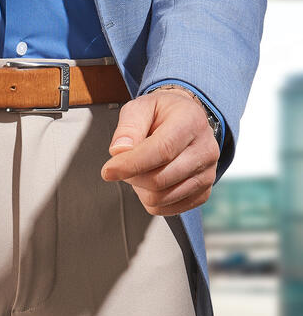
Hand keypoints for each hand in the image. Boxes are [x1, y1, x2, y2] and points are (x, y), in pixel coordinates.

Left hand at [100, 86, 219, 215]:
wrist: (186, 120)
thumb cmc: (163, 113)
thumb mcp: (140, 107)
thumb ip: (128, 127)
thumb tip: (119, 151)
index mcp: (190, 122)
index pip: (162, 151)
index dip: (131, 164)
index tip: (108, 170)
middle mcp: (204, 150)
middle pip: (159, 179)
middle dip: (130, 176)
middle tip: (122, 163)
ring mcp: (207, 174)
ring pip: (161, 198)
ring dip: (139, 188)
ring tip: (140, 168)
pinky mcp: (203, 193)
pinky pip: (167, 208)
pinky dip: (150, 199)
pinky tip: (151, 179)